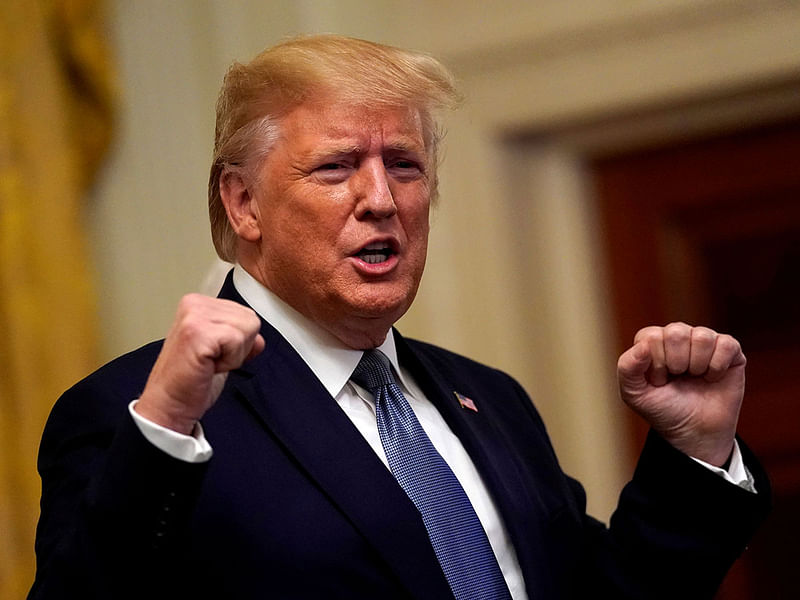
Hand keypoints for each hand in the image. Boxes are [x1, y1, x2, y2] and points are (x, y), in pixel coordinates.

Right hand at [135, 294, 264, 434]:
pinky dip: (229, 361)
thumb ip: (238, 338)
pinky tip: (208, 366)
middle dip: (238, 348)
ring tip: (208, 363)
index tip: (214, 354)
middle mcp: (194, 304)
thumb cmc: (188, 382)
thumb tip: (259, 339)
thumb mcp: (220, 353)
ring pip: (248, 329)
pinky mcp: (197, 331)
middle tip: (211, 361)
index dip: (239, 343)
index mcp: (198, 304)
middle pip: (250, 320)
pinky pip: (237, 341)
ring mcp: (194, 316)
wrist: (168, 405)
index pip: (246, 314)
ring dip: (233, 355)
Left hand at [617, 322, 745, 465]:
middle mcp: (677, 335)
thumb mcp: (634, 394)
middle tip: (678, 379)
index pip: (652, 337)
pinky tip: (712, 377)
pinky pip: (726, 345)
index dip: (656, 364)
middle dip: (676, 364)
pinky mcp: (729, 350)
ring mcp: (704, 340)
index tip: (659, 381)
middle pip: (677, 333)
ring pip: (702, 337)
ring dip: (697, 365)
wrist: (695, 431)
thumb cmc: (663, 409)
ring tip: (694, 377)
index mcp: (652, 341)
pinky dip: (717, 367)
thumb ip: (627, 368)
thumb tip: (642, 346)